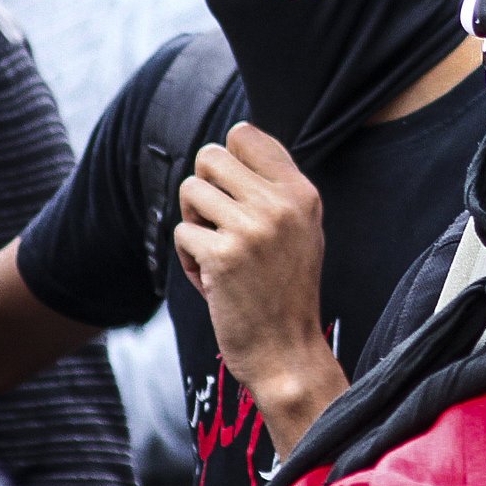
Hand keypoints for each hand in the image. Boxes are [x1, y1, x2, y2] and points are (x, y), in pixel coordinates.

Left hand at [173, 123, 346, 450]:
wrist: (286, 350)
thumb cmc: (284, 288)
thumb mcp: (300, 228)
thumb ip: (275, 185)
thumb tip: (236, 137)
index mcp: (302, 192)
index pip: (246, 135)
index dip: (227, 160)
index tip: (234, 193)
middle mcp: (281, 204)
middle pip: (210, 156)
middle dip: (204, 190)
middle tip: (220, 224)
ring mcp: (253, 228)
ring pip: (190, 191)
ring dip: (193, 224)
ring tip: (217, 253)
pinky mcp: (223, 255)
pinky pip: (182, 233)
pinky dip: (189, 259)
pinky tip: (213, 281)